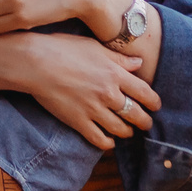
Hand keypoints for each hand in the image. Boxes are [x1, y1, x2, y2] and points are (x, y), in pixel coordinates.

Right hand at [7, 33, 160, 150]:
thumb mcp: (95, 47)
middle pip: (136, 114)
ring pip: (120, 129)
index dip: (154, 102)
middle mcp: (108, 94)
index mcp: (115, 74)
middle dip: (144, 121)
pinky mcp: (78, 122)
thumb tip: (138, 63)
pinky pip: (99, 139)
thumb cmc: (64, 49)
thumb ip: (119, 59)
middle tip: (146, 123)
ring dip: (127, 132)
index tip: (155, 106)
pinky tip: (109, 141)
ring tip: (128, 131)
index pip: (145, 93)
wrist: (36, 63)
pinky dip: (108, 143)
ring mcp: (94, 110)